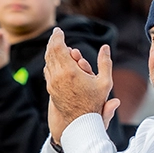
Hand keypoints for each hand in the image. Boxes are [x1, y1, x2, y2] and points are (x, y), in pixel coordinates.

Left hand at [44, 28, 116, 142]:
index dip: (57, 36)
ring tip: (56, 45)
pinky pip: (48, 70)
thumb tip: (105, 47)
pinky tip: (54, 60)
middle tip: (57, 34)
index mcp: (69, 71)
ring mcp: (52, 83)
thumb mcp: (105, 82)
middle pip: (50, 52)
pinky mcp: (50, 88)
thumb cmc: (94, 103)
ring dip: (51, 51)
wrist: (79, 122)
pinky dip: (50, 61)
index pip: (58, 47)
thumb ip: (105, 62)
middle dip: (53, 41)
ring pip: (47, 61)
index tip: (59, 30)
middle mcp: (57, 76)